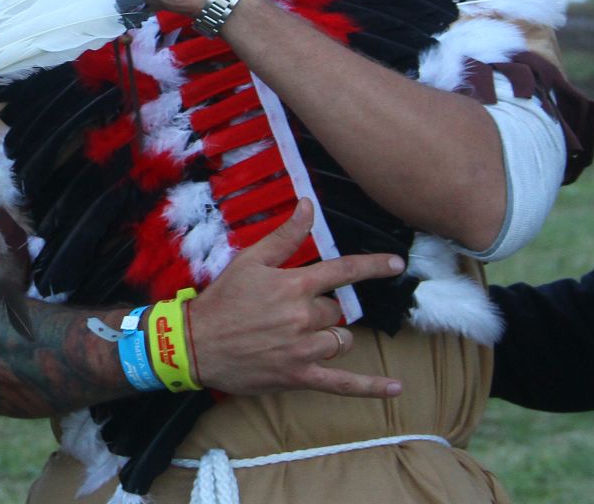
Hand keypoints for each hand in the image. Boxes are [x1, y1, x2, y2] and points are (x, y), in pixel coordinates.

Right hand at [185, 199, 406, 398]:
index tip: (398, 263)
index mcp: (294, 285)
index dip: (374, 266)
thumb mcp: (250, 260)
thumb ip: (285, 235)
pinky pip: (343, 383)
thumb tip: (308, 205)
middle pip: (337, 310)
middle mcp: (304, 317)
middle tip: (290, 311)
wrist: (195, 344)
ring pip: (341, 340)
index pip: (343, 271)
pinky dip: (370, 387)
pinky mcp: (300, 376)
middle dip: (321, 309)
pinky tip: (394, 388)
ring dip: (330, 336)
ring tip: (300, 336)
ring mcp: (304, 349)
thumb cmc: (222, 300)